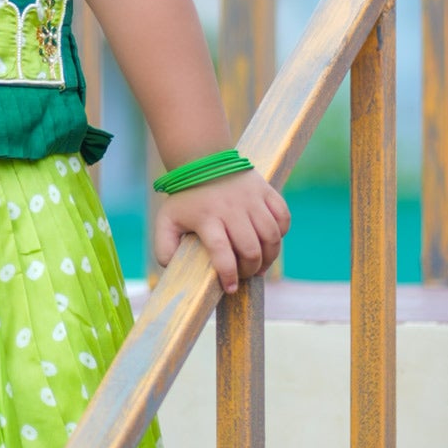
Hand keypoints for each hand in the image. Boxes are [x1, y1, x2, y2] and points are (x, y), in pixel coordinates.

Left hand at [153, 171, 289, 296]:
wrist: (203, 159)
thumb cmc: (185, 197)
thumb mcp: (166, 221)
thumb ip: (164, 248)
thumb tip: (172, 268)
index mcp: (207, 218)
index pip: (222, 252)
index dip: (229, 274)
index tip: (231, 288)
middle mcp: (231, 208)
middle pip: (251, 248)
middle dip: (250, 269)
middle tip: (244, 274)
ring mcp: (251, 199)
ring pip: (271, 235)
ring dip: (269, 256)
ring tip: (260, 264)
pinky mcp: (266, 191)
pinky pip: (283, 217)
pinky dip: (281, 233)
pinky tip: (270, 241)